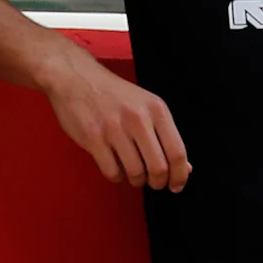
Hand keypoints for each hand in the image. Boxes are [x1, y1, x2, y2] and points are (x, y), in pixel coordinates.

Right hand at [40, 47, 190, 190]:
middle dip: (158, 182)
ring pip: (136, 173)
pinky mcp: (93, 138)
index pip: (177, 152)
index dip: (180, 175)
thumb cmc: (113, 94)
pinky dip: (117, 176)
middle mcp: (138, 118)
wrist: (76, 77)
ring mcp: (114, 128)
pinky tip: (116, 166)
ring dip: (137, 180)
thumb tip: (185, 167)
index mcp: (156, 109)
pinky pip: (113, 172)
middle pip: (158, 168)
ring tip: (133, 172)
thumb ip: (165, 136)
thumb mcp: (146, 107)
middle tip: (153, 182)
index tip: (176, 185)